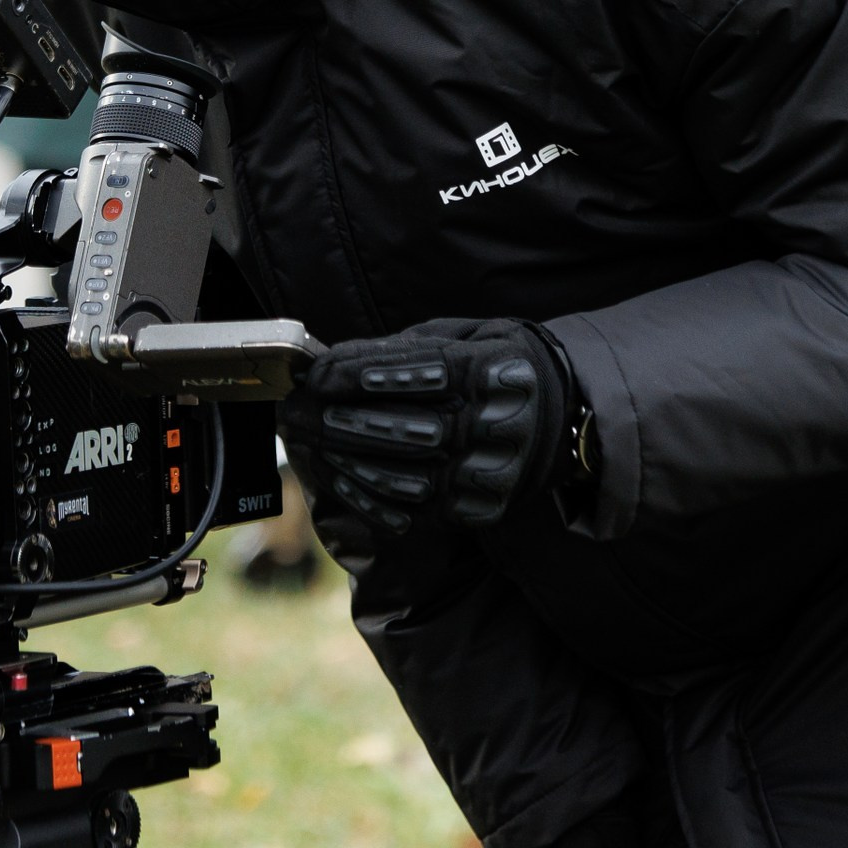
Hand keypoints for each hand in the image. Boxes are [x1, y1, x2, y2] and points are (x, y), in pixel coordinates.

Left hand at [280, 318, 573, 533]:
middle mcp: (498, 429)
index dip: (363, 375)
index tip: (317, 375)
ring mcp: (487, 476)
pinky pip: (410, 511)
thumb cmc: (492, 365)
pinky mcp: (474, 511)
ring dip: (343, 460)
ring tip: (306, 440)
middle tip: (294, 410)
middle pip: (407, 430)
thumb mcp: (462, 336)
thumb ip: (404, 348)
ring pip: (403, 476)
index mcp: (498, 374)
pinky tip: (335, 472)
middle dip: (338, 421)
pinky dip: (365, 495)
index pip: (423, 374)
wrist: (554, 419)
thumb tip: (331, 362)